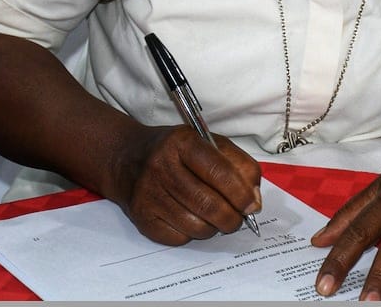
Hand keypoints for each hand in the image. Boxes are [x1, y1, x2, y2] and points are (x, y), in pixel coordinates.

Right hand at [113, 124, 262, 244]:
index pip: (218, 172)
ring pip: (196, 226)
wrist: (126, 158)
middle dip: (232, 218)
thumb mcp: (208, 143)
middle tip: (238, 219)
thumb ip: (238, 165)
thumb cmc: (176, 151)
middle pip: (208, 204)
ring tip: (217, 219)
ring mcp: (148, 193)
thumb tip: (254, 200)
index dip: (240, 193)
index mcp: (182, 142)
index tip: (253, 206)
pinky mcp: (141, 217)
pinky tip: (192, 220)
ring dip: (215, 228)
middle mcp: (161, 166)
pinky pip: (178, 238)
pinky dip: (193, 234)